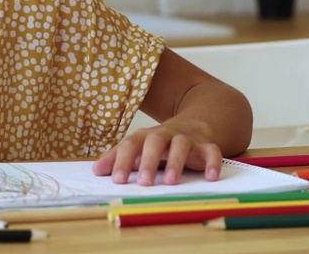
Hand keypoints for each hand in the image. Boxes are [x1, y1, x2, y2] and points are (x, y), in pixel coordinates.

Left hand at [92, 122, 222, 185]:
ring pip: (182, 145)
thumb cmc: (159, 144)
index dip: (123, 161)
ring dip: (177, 162)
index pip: (130, 145)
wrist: (194, 124)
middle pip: (155, 142)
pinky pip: (211, 151)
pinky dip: (212, 163)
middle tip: (145, 183)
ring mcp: (187, 139)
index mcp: (145, 136)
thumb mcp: (138, 147)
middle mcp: (165, 135)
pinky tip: (210, 177)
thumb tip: (96, 171)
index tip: (116, 179)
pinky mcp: (206, 146)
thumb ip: (118, 158)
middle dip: (149, 161)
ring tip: (172, 182)